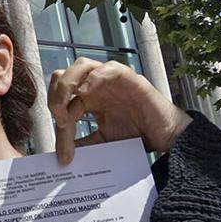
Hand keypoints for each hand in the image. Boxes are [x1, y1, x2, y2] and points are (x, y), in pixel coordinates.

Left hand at [48, 57, 190, 164]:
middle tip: (59, 117)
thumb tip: (62, 156)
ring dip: (68, 81)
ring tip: (66, 102)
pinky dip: (95, 76)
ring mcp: (111, 80)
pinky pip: (109, 68)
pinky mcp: (129, 78)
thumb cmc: (137, 135)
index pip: (62, 102)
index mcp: (87, 100)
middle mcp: (96, 87)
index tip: (63, 149)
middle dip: (54, 94)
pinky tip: (86, 91)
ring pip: (82, 65)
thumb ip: (84, 144)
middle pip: (64, 76)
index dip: (58, 122)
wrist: (165, 137)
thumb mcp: (103, 142)